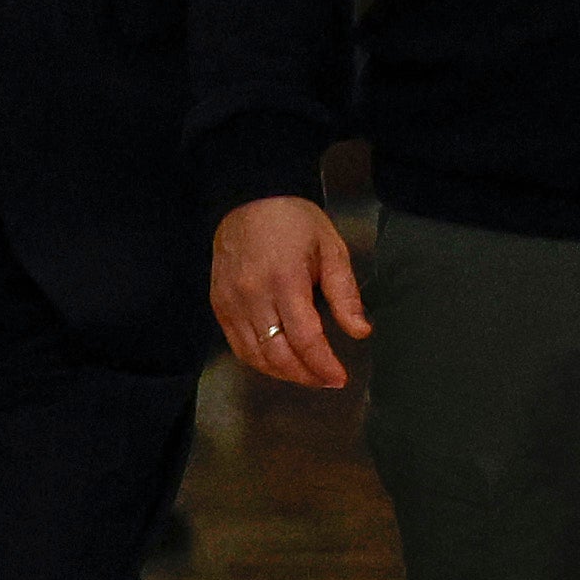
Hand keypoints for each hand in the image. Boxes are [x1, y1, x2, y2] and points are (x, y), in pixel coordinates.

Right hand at [213, 196, 370, 390]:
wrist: (249, 199)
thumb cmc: (293, 221)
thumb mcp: (331, 249)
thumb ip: (345, 294)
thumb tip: (360, 331)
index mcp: (284, 279)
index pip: (304, 338)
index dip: (323, 365)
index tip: (339, 377)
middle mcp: (253, 295)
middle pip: (278, 355)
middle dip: (306, 376)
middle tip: (327, 380)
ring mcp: (231, 302)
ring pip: (255, 356)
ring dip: (283, 374)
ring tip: (308, 375)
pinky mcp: (220, 305)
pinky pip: (239, 346)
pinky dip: (260, 362)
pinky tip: (280, 363)